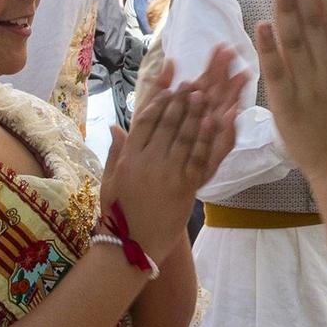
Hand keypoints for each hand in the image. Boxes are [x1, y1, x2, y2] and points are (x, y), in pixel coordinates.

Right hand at [102, 46, 241, 260]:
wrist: (131, 248)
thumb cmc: (118, 216)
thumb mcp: (110, 181)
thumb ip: (115, 152)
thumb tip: (116, 127)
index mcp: (129, 157)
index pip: (144, 118)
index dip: (158, 95)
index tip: (170, 78)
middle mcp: (146, 161)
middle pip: (166, 121)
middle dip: (181, 97)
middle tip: (194, 78)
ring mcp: (165, 174)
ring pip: (183, 135)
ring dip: (195, 111)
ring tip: (206, 90)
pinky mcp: (183, 188)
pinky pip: (197, 157)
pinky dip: (207, 137)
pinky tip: (216, 120)